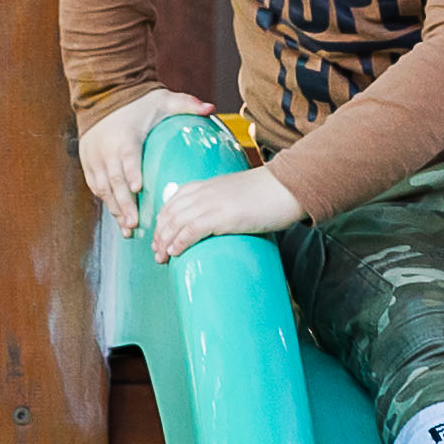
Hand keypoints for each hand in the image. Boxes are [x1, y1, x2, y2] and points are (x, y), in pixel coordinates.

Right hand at [78, 86, 189, 231]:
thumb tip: (211, 108)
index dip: (132, 172)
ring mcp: (94, 158)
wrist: (104, 97)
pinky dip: (107, 202)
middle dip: (124, 203)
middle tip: (135, 223)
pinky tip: (118, 217)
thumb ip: (186, 104)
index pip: (128, 156)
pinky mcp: (88, 164)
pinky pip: (96, 187)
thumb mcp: (163, 100)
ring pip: (103, 188)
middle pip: (114, 180)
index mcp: (125, 135)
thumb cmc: (138, 102)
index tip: (138, 188)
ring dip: (115, 209)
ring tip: (127, 227)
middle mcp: (106, 149)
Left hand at [144, 165, 299, 258]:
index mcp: (206, 185)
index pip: (173, 202)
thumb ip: (221, 204)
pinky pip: (192, 230)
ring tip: (162, 258)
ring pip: (176, 222)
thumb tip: (218, 223)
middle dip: (159, 235)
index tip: (159, 238)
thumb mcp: (235, 194)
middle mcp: (204, 192)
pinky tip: (175, 253)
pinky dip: (180, 242)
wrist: (286, 187)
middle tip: (156, 253)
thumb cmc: (267, 194)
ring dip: (165, 242)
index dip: (162, 221)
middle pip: (170, 213)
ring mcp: (212, 203)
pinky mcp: (222, 216)